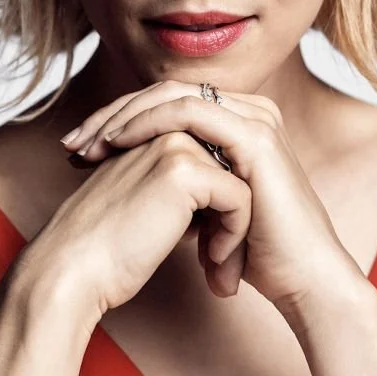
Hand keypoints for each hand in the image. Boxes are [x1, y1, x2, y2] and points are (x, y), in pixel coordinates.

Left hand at [62, 79, 363, 313]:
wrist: (303, 283)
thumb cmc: (255, 252)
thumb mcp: (205, 208)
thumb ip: (180, 182)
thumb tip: (132, 177)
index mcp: (237, 122)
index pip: (167, 103)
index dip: (120, 119)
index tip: (79, 148)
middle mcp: (248, 111)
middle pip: (164, 92)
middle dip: (113, 114)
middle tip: (72, 143)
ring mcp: (254, 119)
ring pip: (172, 95)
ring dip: (123, 116)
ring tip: (88, 145)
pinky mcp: (256, 137)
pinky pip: (189, 112)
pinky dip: (148, 123)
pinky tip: (118, 143)